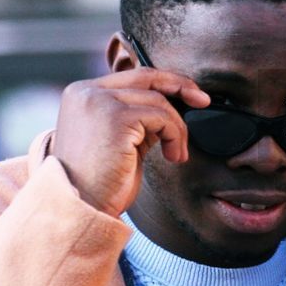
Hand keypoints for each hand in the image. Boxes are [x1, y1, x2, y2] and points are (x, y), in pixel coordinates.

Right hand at [50, 69, 208, 216]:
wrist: (82, 209)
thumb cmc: (101, 183)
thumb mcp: (119, 141)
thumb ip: (137, 119)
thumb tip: (170, 107)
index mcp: (83, 95)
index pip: (132, 76)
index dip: (165, 82)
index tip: (190, 94)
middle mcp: (87, 92)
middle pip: (146, 77)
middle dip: (180, 86)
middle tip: (203, 101)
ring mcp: (99, 102)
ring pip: (158, 101)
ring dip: (177, 128)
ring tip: (176, 153)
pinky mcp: (115, 117)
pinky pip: (161, 117)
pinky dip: (174, 135)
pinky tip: (172, 156)